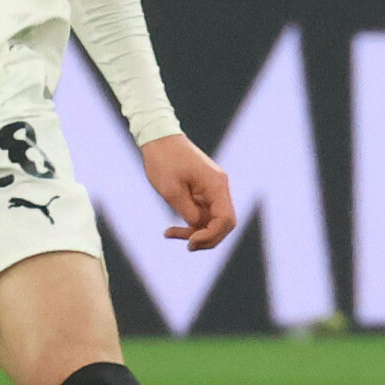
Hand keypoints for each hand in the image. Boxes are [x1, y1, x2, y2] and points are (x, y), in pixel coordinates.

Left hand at [142, 133, 236, 251]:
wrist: (158, 139)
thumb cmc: (163, 160)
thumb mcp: (171, 191)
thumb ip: (189, 213)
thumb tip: (199, 228)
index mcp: (216, 185)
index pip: (226, 219)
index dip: (212, 235)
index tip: (191, 242)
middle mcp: (219, 186)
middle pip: (224, 223)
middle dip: (206, 237)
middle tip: (186, 246)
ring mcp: (212, 188)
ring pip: (213, 220)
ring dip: (196, 231)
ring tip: (170, 233)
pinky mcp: (203, 190)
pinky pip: (204, 213)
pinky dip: (191, 223)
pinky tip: (172, 229)